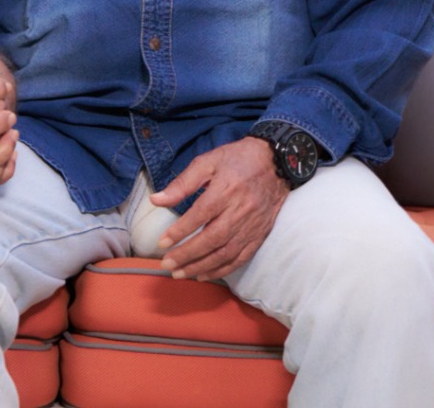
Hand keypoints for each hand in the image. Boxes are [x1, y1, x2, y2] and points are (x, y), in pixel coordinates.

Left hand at [150, 137, 288, 281]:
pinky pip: (241, 257)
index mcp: (225, 191)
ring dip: (202, 266)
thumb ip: (182, 183)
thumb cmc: (237, 159)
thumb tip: (156, 200)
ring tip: (181, 274)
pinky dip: (223, 269)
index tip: (161, 243)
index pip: (199, 216)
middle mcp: (240, 212)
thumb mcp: (207, 161)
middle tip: (167, 265)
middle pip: (212, 239)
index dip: (180, 232)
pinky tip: (205, 274)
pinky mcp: (260, 235)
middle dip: (188, 255)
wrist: (277, 163)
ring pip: (226, 253)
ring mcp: (252, 226)